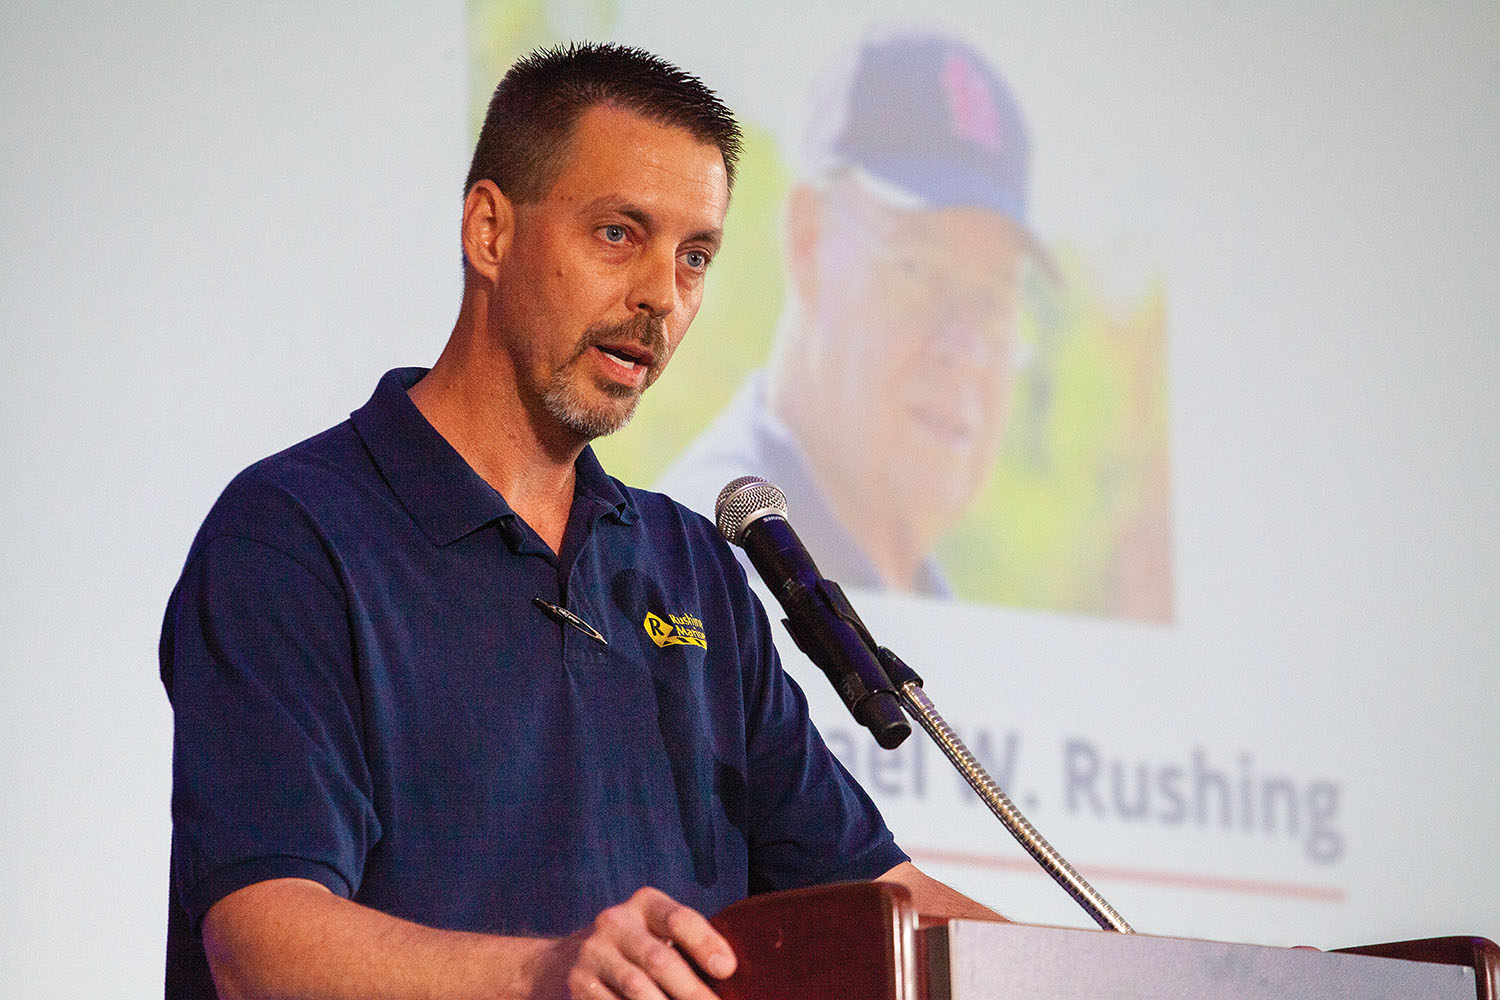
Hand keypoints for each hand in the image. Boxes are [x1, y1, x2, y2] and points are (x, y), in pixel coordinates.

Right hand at [537, 887, 736, 999]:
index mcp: (644, 904)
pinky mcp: (578, 985)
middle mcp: (615, 922)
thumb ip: (687, 944)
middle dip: (693, 992)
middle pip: (660, 961)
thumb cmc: (632, 949)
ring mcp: (593, 954)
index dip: (706, 943)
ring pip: (638, 989)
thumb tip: (729, 974)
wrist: (558, 963)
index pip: (679, 919)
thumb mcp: (654, 932)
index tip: (727, 970)